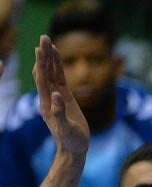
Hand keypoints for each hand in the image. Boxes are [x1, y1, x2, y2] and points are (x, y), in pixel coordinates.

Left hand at [34, 35, 88, 158]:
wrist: (74, 149)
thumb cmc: (71, 141)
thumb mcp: (66, 129)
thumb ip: (59, 112)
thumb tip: (57, 94)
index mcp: (47, 102)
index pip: (43, 78)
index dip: (42, 63)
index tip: (41, 48)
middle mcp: (48, 97)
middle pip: (44, 72)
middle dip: (44, 55)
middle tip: (44, 37)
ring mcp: (56, 96)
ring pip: (51, 73)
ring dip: (50, 58)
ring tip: (48, 42)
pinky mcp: (65, 98)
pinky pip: (60, 79)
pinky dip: (57, 67)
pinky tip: (56, 57)